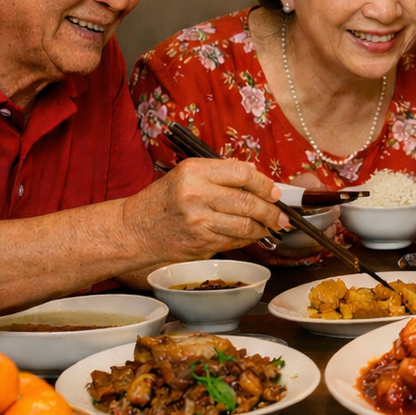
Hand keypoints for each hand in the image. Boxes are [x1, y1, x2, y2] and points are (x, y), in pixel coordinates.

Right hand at [122, 158, 286, 260]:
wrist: (133, 230)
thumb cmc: (163, 200)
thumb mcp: (186, 174)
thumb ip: (220, 173)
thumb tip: (257, 177)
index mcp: (194, 171)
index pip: (242, 173)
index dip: (264, 184)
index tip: (274, 192)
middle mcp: (196, 194)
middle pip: (249, 201)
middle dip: (272, 210)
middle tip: (282, 215)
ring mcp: (199, 221)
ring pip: (246, 225)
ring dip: (264, 227)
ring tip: (271, 226)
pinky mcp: (201, 243)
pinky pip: (235, 241)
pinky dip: (248, 239)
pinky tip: (251, 235)